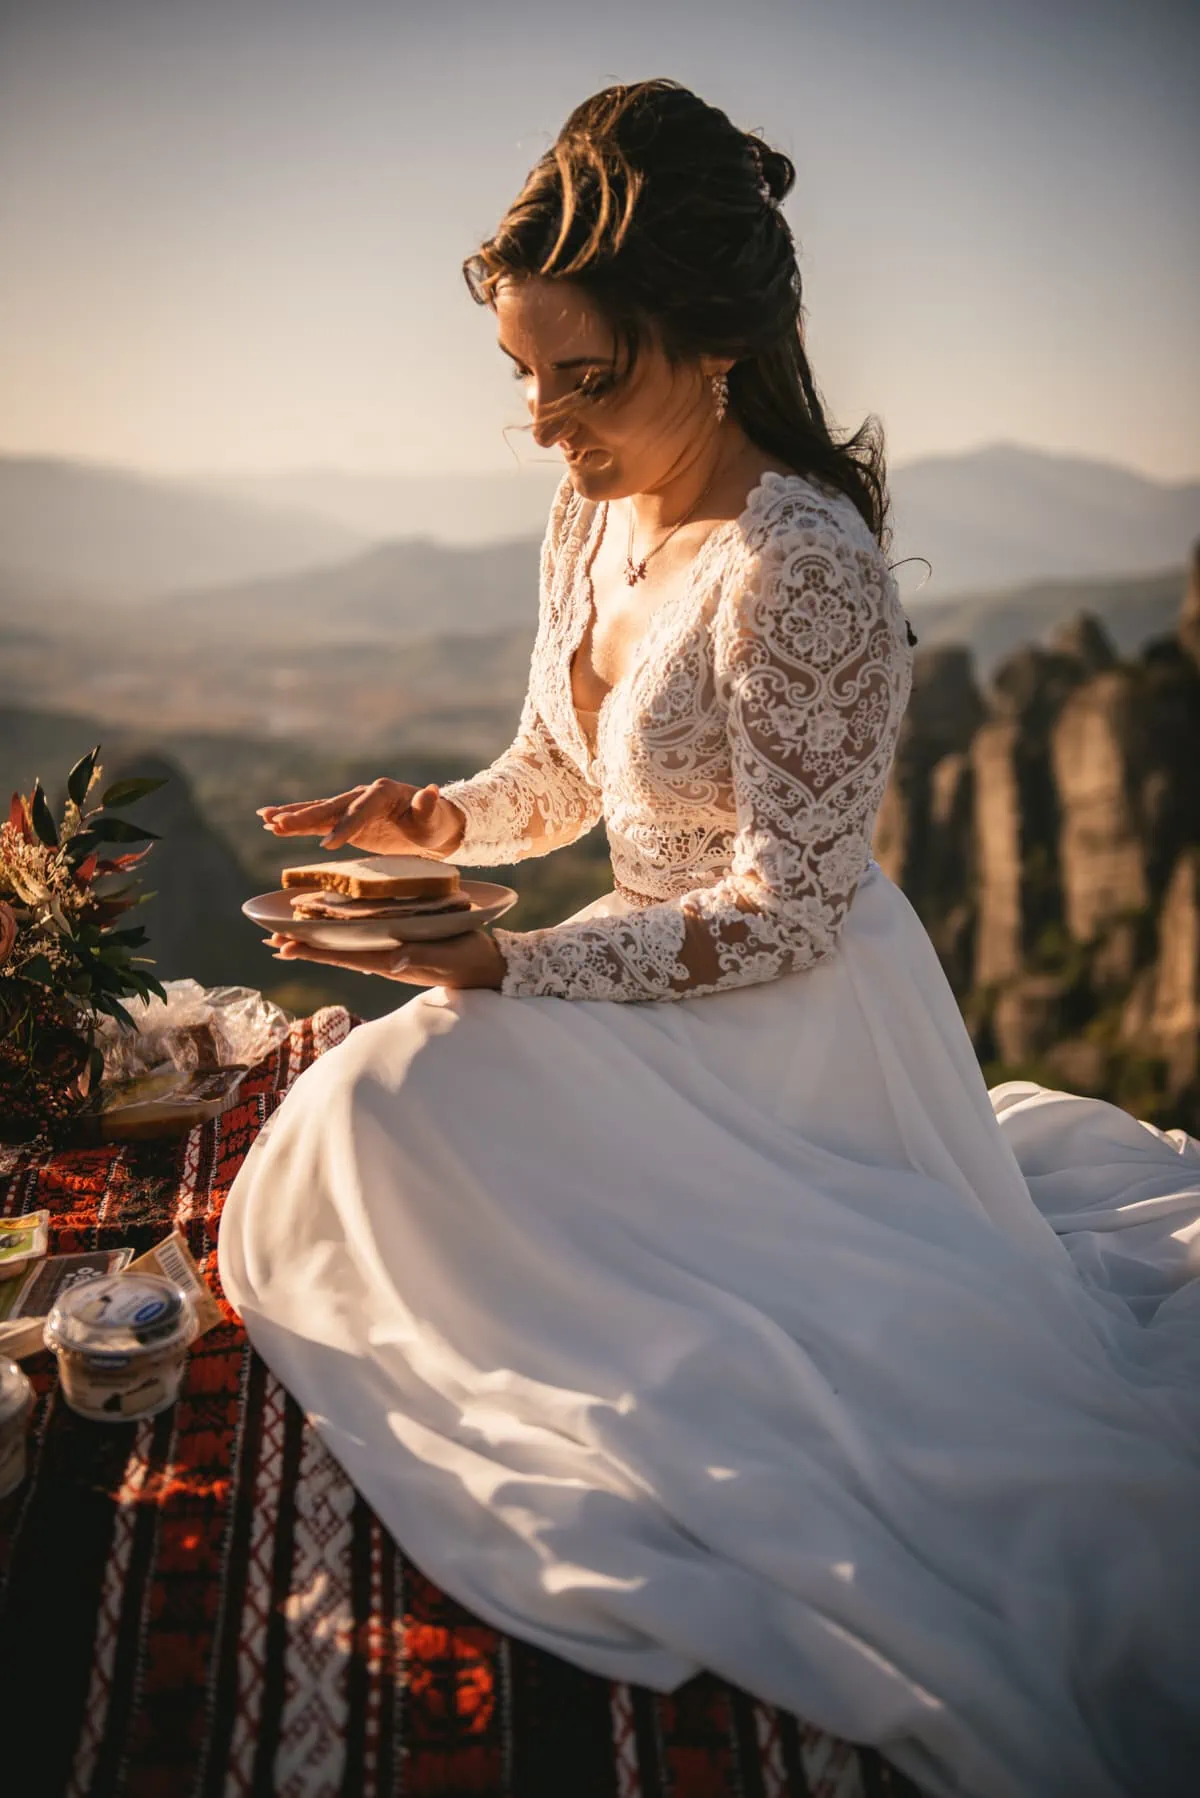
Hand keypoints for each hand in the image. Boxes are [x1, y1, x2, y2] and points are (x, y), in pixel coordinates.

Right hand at [257, 778, 465, 857]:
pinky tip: (270, 825)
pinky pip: (316, 820)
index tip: (329, 845)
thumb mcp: (434, 818)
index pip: (361, 809)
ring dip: (292, 816)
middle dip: (306, 817)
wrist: (430, 825)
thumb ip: (428, 806)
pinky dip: (295, 822)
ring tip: (265, 820)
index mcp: (383, 792)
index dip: (345, 826)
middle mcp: (362, 795)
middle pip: (332, 806)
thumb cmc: (433, 823)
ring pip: (318, 811)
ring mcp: (351, 806)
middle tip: (278, 825)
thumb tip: (431, 790)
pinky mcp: (343, 819)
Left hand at [264, 926, 506, 990]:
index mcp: (392, 960)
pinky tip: (331, 934)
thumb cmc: (472, 960)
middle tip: (271, 941)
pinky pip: (363, 944)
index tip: (283, 946)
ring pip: (346, 949)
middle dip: (305, 947)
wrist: (491, 968)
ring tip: (289, 939)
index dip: (313, 951)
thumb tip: (393, 960)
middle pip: (337, 953)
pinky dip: (341, 939)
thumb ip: (422, 958)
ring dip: (317, 944)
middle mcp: (386, 960)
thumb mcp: (449, 957)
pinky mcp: (400, 950)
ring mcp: (392, 956)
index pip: (344, 955)